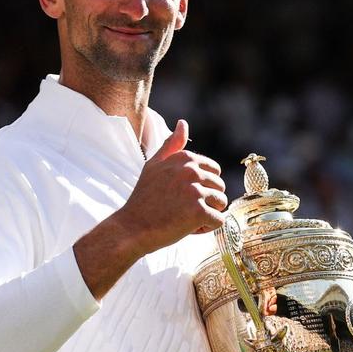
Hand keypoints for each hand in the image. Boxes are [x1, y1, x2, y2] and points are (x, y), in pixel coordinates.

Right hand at [113, 119, 226, 253]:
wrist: (131, 227)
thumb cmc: (144, 199)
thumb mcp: (154, 166)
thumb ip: (172, 146)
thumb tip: (183, 123)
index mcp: (184, 158)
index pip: (214, 170)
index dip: (201, 186)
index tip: (181, 193)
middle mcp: (191, 171)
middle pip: (220, 187)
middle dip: (206, 200)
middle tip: (180, 207)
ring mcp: (195, 190)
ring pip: (221, 203)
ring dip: (207, 214)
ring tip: (184, 217)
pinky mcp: (198, 211)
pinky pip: (218, 221)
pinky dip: (206, 228)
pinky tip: (186, 227)